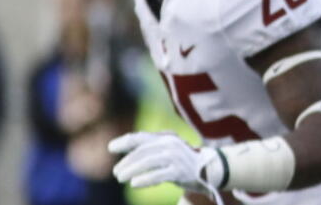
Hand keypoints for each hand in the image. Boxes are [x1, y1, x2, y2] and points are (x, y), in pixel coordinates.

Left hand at [109, 131, 223, 194]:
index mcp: (166, 138)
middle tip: (116, 172)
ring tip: (120, 178)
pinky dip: (146, 179)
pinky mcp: (180, 171)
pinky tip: (134, 183)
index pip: (141, 138)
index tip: (110, 148)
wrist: (210, 169)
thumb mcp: (168, 151)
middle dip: (127, 161)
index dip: (125, 142)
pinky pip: (159, 175)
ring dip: (132, 170)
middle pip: (143, 151)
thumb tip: (127, 150)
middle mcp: (170, 144)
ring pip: (149, 162)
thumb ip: (151, 150)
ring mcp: (176, 157)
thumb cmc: (184, 161)